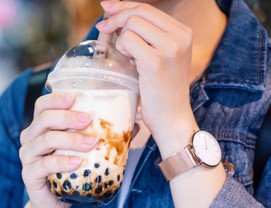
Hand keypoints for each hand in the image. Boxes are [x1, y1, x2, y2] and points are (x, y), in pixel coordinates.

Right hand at [19, 93, 96, 207]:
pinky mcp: (29, 175)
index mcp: (40, 128)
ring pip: (44, 141)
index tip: (75, 97)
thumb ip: (102, 136)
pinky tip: (77, 162)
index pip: (42, 106)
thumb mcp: (83, 152)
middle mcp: (30, 139)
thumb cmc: (69, 173)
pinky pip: (43, 165)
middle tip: (88, 119)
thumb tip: (134, 125)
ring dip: (69, 139)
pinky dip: (61, 162)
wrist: (53, 205)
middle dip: (67, 117)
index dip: (56, 99)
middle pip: (43, 119)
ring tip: (90, 142)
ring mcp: (28, 157)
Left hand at [97, 1, 198, 155]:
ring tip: (126, 57)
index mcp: (182, 32)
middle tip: (102, 27)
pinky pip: (128, 40)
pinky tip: (127, 62)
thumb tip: (113, 15)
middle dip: (116, 16)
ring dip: (120, 38)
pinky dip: (121, 48)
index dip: (124, 5)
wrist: (171, 118)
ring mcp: (171, 47)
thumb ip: (144, 37)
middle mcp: (180, 36)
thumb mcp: (157, 57)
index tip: (107, 8)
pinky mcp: (156, 60)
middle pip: (139, 11)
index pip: (148, 8)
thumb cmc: (159, 91)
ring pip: (132, 23)